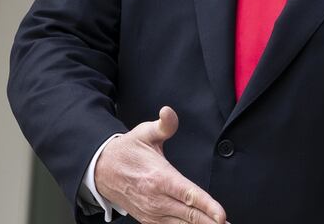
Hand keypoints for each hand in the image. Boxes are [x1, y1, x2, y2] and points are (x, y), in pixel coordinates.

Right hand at [95, 106, 226, 223]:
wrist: (101, 170)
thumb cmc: (127, 151)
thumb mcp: (143, 133)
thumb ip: (163, 125)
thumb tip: (168, 112)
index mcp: (160, 178)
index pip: (188, 195)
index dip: (207, 206)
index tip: (222, 215)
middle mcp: (156, 199)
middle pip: (189, 215)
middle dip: (210, 222)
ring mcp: (152, 212)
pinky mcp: (149, 220)